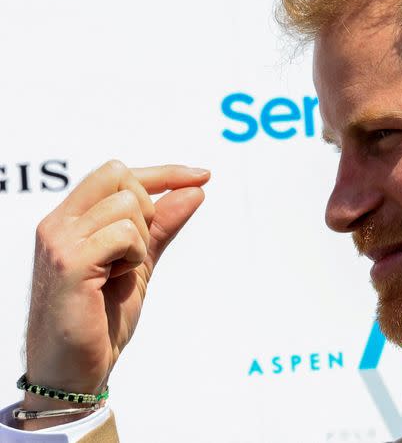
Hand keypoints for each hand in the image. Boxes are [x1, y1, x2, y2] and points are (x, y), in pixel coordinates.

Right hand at [22, 160, 209, 425]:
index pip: (117, 172)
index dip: (165, 172)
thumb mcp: (141, 262)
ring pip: (128, 206)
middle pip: (121, 176)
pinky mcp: (69, 264)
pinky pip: (124, 234)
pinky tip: (116, 280)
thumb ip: (164, 224)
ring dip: (141, 240)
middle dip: (147, 210)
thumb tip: (196, 190)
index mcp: (70, 218)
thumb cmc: (101, 317)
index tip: (204, 176)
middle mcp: (58, 223)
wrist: (75, 369)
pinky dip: (135, 256)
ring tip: (121, 272)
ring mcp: (60, 241)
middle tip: (135, 253)